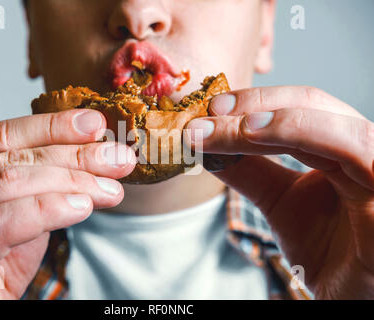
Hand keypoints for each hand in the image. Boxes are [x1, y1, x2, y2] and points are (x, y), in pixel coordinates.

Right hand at [0, 109, 135, 298]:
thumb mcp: (18, 212)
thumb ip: (42, 185)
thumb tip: (94, 157)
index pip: (2, 135)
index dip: (52, 126)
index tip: (94, 124)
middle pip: (13, 157)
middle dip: (74, 155)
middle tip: (117, 158)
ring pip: (10, 183)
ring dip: (71, 182)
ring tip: (109, 188)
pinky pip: (2, 223)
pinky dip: (48, 210)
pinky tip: (81, 207)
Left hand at [186, 86, 373, 298]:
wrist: (351, 297)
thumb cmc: (328, 252)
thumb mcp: (280, 203)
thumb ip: (250, 170)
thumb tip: (209, 143)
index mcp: (341, 148)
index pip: (298, 109)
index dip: (251, 104)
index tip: (205, 112)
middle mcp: (365, 148)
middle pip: (310, 102)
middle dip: (251, 105)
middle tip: (203, 114)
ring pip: (325, 120)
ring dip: (263, 116)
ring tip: (217, 123)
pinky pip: (349, 147)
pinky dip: (298, 131)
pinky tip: (251, 132)